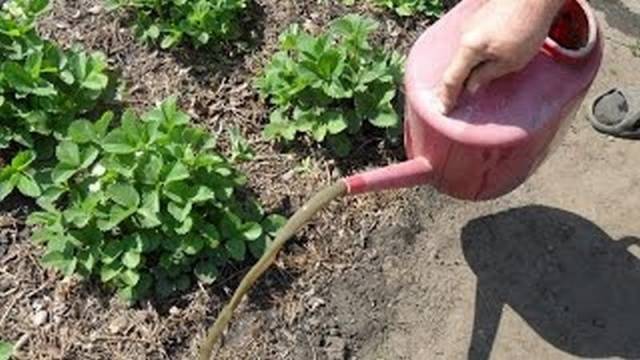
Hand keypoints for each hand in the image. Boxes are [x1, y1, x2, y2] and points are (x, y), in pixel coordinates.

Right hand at [437, 0, 565, 112]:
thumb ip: (487, 75)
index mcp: (469, 48)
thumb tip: (470, 86)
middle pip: (455, 65)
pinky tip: (485, 59)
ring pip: (464, 53)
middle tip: (453, 100)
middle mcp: (464, 35)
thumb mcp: (511, 61)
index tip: (444, 110)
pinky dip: (474, 55)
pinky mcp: (479, 18)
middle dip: (455, 84)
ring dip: (467, 68)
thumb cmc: (527, 29)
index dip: (447, 96)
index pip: (452, 78)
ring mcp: (470, 24)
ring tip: (471, 82)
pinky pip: (472, 42)